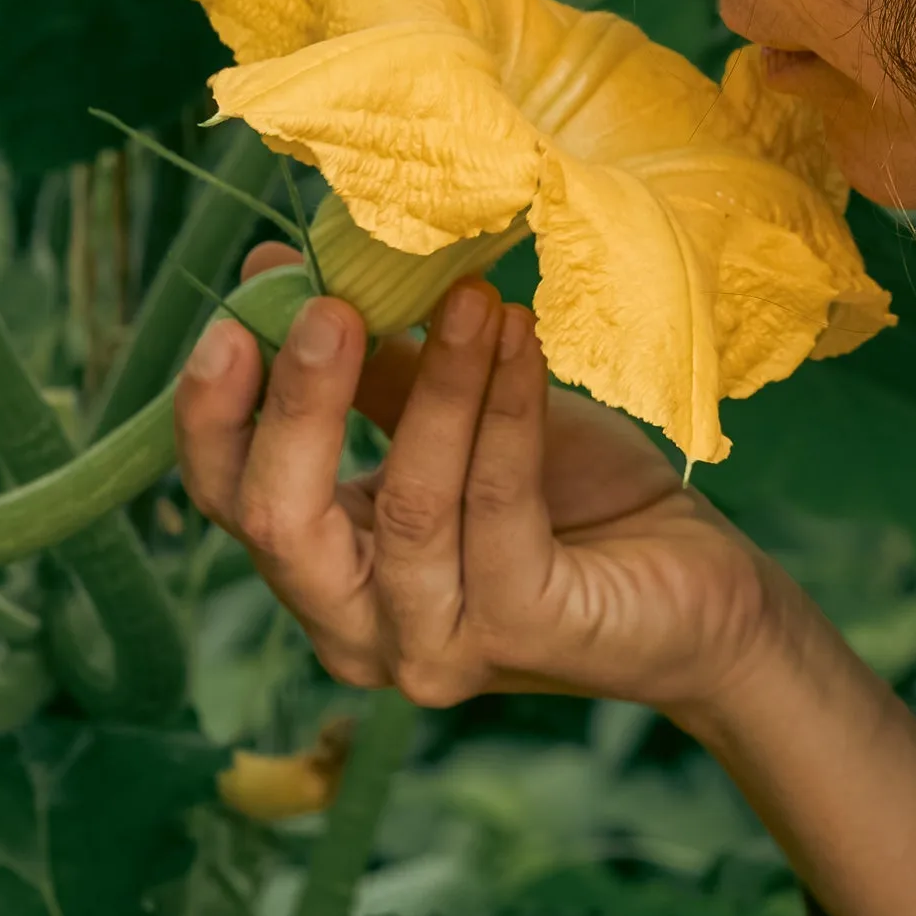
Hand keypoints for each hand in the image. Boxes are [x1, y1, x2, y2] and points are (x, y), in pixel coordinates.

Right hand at [174, 249, 779, 716]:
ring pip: (405, 503)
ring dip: (438, 384)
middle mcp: (358, 631)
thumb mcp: (457, 423)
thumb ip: (374, 371)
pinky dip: (506, 409)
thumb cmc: (573, 502)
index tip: (243, 309)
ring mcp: (437, 643)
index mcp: (323, 577)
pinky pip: (497, 504)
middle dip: (299, 404)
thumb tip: (286, 272)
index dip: (216, 409)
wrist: (699, 586)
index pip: (229, 500)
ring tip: (470, 295)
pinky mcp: (523, 630)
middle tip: (331, 305)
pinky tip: (521, 337)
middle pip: (279, 521)